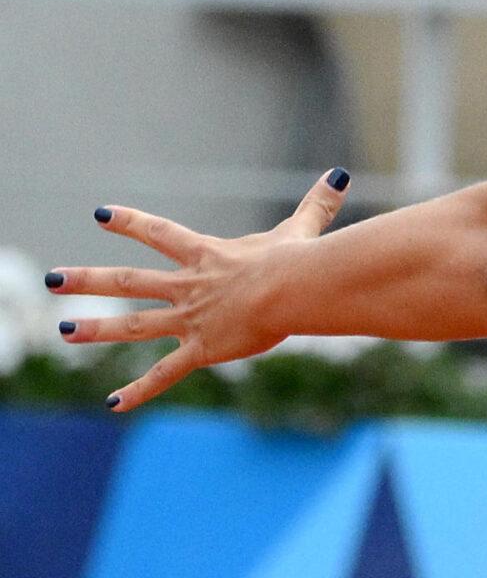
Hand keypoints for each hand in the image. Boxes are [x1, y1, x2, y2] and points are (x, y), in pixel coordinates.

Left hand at [49, 169, 351, 409]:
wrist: (291, 289)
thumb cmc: (299, 259)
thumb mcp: (301, 230)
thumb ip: (317, 204)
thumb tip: (341, 174)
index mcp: (209, 256)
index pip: (161, 235)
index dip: (132, 223)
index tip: (101, 214)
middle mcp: (190, 287)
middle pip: (130, 282)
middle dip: (88, 280)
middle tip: (53, 279)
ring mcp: (191, 319)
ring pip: (135, 324)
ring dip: (97, 328)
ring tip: (63, 329)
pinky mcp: (202, 348)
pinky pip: (165, 373)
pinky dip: (139, 389)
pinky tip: (113, 403)